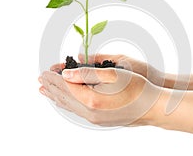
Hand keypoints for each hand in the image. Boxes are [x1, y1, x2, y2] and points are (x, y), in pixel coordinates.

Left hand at [39, 67, 164, 126]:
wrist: (153, 108)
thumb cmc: (137, 88)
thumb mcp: (113, 73)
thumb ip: (87, 73)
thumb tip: (66, 74)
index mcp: (91, 99)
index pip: (65, 86)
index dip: (53, 77)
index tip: (44, 71)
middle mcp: (90, 112)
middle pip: (64, 98)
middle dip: (51, 87)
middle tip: (39, 80)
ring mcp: (95, 119)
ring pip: (69, 106)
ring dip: (57, 97)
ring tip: (45, 91)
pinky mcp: (100, 121)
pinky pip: (77, 111)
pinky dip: (68, 104)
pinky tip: (65, 102)